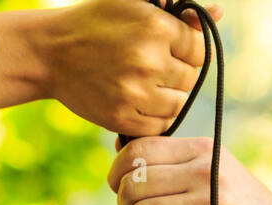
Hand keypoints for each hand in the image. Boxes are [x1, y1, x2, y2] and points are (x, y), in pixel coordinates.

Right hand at [31, 0, 222, 136]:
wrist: (51, 52)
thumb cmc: (96, 22)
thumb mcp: (135, 4)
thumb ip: (178, 11)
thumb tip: (220, 13)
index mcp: (156, 27)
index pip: (200, 49)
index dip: (187, 50)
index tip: (169, 49)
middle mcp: (149, 60)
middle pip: (190, 79)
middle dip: (176, 74)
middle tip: (152, 67)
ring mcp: (136, 92)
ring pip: (177, 104)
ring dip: (167, 97)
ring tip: (145, 85)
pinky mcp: (122, 118)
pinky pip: (159, 126)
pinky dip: (154, 118)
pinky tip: (140, 102)